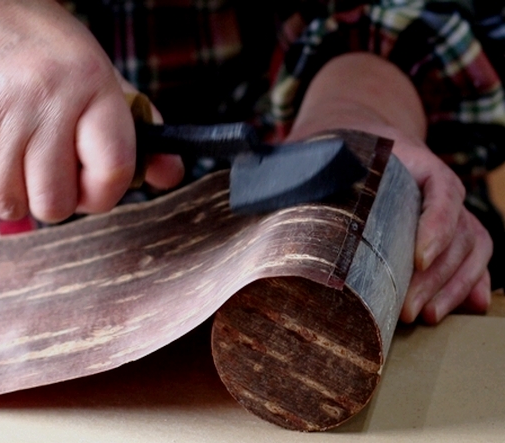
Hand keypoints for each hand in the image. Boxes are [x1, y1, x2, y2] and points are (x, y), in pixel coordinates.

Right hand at [0, 0, 181, 221]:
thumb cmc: (34, 46)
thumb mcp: (93, 71)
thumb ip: (135, 126)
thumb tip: (171, 175)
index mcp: (93, 85)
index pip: (115, 169)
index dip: (103, 195)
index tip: (89, 190)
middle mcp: (50, 99)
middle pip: (58, 202)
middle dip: (52, 202)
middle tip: (43, 177)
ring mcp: (2, 114)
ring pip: (13, 204)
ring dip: (13, 198)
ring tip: (11, 166)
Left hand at [286, 52, 492, 323]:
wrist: (358, 134)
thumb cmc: (335, 146)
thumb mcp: (317, 148)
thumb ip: (297, 163)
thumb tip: (259, 183)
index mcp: (413, 160)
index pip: (441, 192)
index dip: (436, 226)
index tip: (418, 258)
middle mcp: (437, 186)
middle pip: (457, 231)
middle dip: (436, 275)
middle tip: (409, 309)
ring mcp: (444, 210)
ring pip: (469, 248)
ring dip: (451, 286)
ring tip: (424, 316)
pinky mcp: (444, 231)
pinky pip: (472, 255)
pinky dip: (470, 282)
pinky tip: (466, 307)